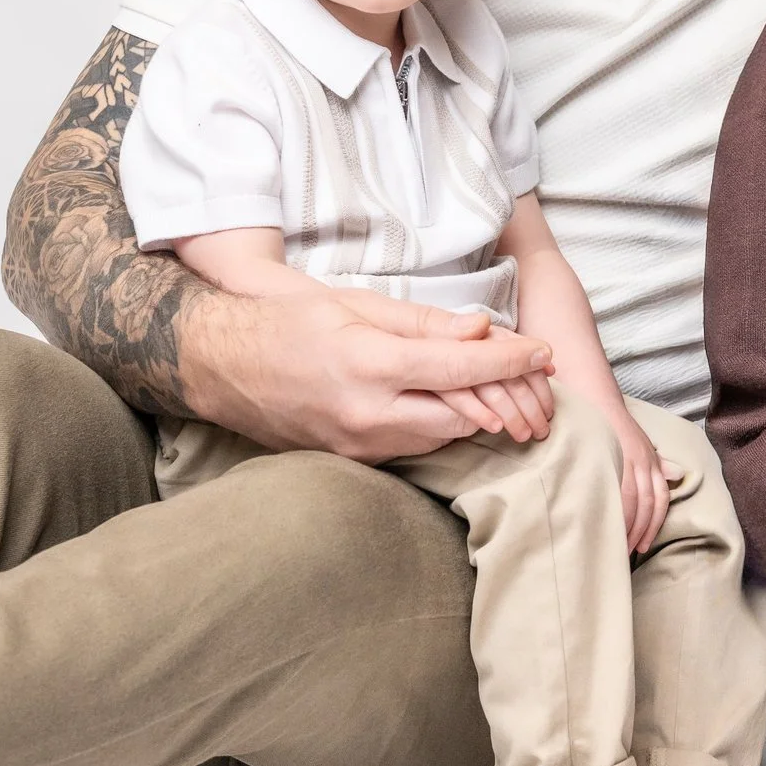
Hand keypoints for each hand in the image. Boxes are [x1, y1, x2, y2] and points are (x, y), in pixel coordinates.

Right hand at [181, 286, 553, 463]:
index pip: (461, 370)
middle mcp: (367, 415)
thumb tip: (481, 330)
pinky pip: (415, 445)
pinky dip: (441, 425)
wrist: (221, 367)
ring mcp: (359, 445)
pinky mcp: (354, 460)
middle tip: (536, 379)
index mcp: (369, 366)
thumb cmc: (287, 323)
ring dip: (477, 414)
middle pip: (463, 415)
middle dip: (506, 397)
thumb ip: (422, 323)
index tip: (544, 354)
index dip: (511, 362)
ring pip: (443, 436)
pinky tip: (456, 407)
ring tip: (507, 392)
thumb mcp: (354, 305)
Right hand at [613, 417, 674, 554]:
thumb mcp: (641, 444)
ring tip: (616, 545)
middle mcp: (646, 461)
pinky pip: (618, 489)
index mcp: (653, 462)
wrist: (596, 400)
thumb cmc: (615, 427)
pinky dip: (615, 510)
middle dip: (641, 531)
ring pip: (635, 500)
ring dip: (628, 526)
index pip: (660, 500)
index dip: (654, 525)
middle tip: (629, 552)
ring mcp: (630, 459)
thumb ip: (657, 463)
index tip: (643, 545)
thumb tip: (677, 476)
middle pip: (649, 504)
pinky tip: (607, 523)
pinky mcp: (613, 456)